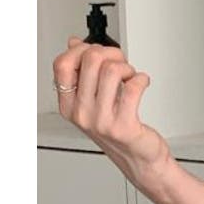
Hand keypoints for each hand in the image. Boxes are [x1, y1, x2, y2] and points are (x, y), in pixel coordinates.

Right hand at [52, 35, 170, 186]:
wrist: (140, 160)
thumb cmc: (120, 132)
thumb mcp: (94, 102)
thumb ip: (83, 73)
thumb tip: (74, 44)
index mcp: (69, 105)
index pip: (62, 64)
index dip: (81, 50)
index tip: (96, 52)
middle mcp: (82, 113)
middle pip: (89, 60)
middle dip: (110, 53)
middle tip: (121, 62)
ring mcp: (102, 120)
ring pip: (111, 71)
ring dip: (127, 67)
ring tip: (131, 76)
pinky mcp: (124, 125)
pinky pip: (133, 87)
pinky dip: (141, 79)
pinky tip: (142, 83)